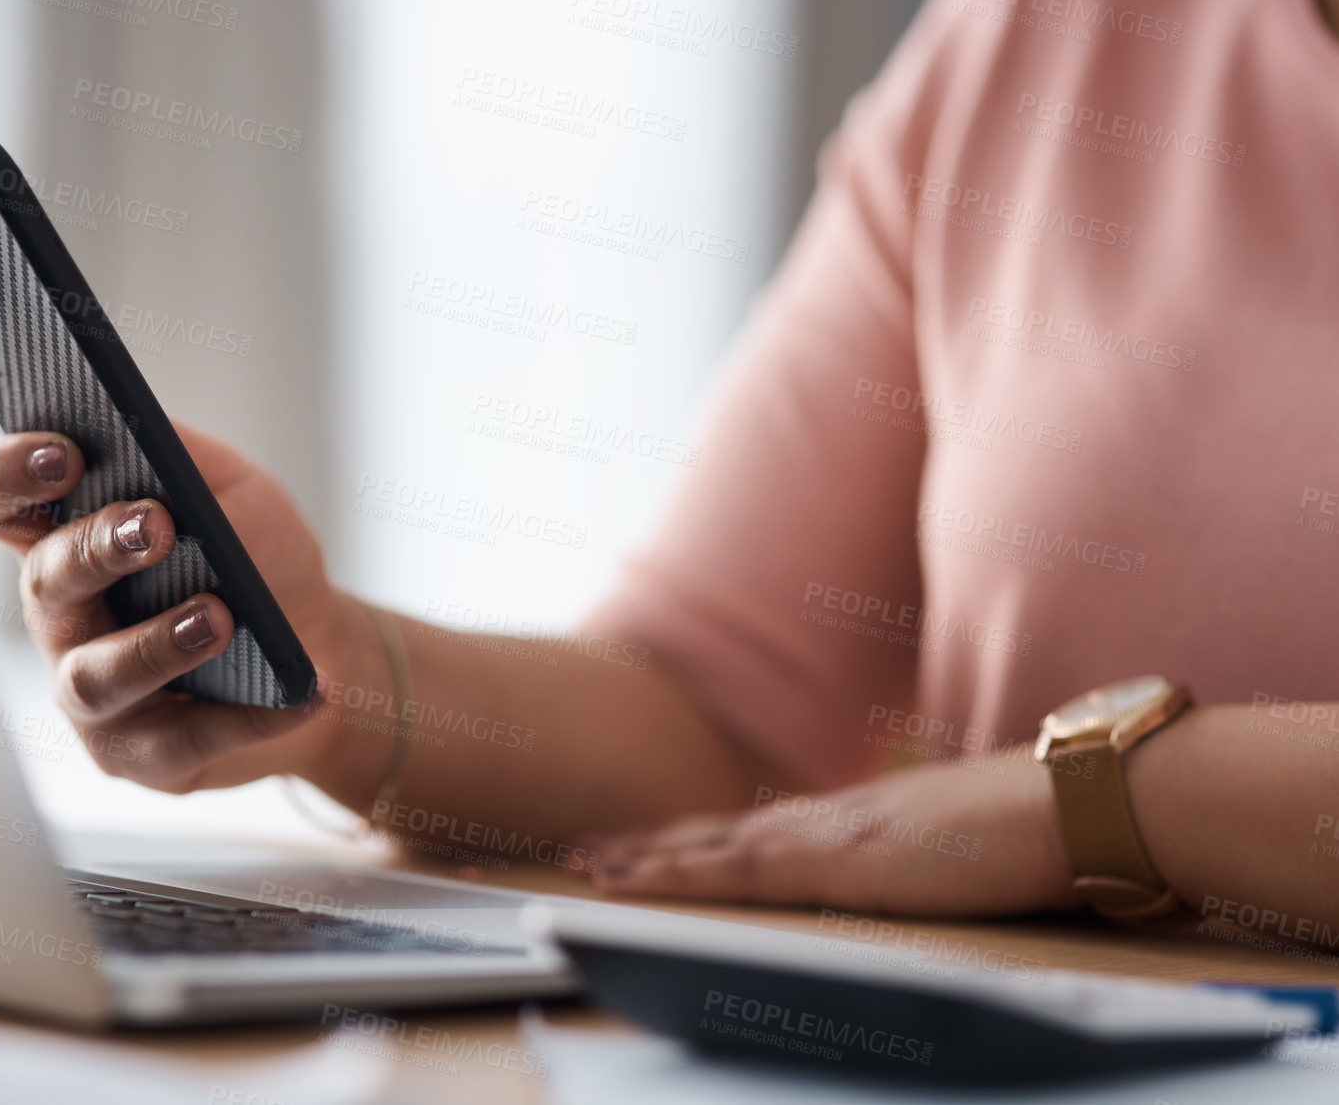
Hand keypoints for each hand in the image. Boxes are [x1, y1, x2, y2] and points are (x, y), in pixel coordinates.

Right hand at [0, 420, 386, 793]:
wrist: (318, 646)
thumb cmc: (257, 559)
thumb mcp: (233, 489)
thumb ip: (186, 460)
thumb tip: (152, 440)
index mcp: (67, 534)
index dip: (6, 475)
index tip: (61, 455)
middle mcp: (63, 615)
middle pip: (44, 580)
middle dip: (96, 548)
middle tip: (158, 525)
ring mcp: (90, 691)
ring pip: (94, 677)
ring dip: (154, 645)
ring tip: (220, 617)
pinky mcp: (138, 754)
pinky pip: (182, 741)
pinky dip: (246, 718)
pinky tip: (302, 692)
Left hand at [590, 752, 1079, 916]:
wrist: (1091, 799)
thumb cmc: (1053, 827)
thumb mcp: (976, 850)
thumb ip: (937, 861)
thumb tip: (928, 876)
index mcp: (869, 820)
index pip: (768, 832)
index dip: (708, 841)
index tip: (657, 845)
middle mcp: (839, 818)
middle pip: (727, 834)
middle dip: (656, 846)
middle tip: (590, 853)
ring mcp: (837, 833)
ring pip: (719, 847)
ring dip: (651, 859)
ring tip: (592, 865)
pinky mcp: (843, 858)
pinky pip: (740, 871)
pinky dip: (681, 875)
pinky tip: (640, 881)